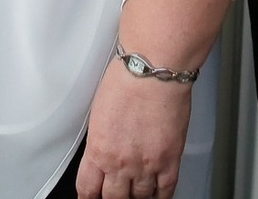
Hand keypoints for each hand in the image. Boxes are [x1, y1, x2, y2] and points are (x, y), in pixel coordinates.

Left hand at [77, 62, 190, 198]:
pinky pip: (165, 191)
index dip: (89, 198)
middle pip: (113, 198)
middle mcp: (120, 163)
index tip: (92, 198)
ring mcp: (146, 165)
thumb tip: (104, 152)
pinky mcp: (170, 161)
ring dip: (137, 196)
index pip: (87, 189)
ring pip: (139, 198)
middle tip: (116, 194)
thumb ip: (101, 140)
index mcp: (98, 150)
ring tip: (136, 192)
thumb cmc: (126, 80)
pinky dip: (160, 197)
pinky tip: (157, 195)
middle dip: (113, 198)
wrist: (154, 71)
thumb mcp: (98, 114)